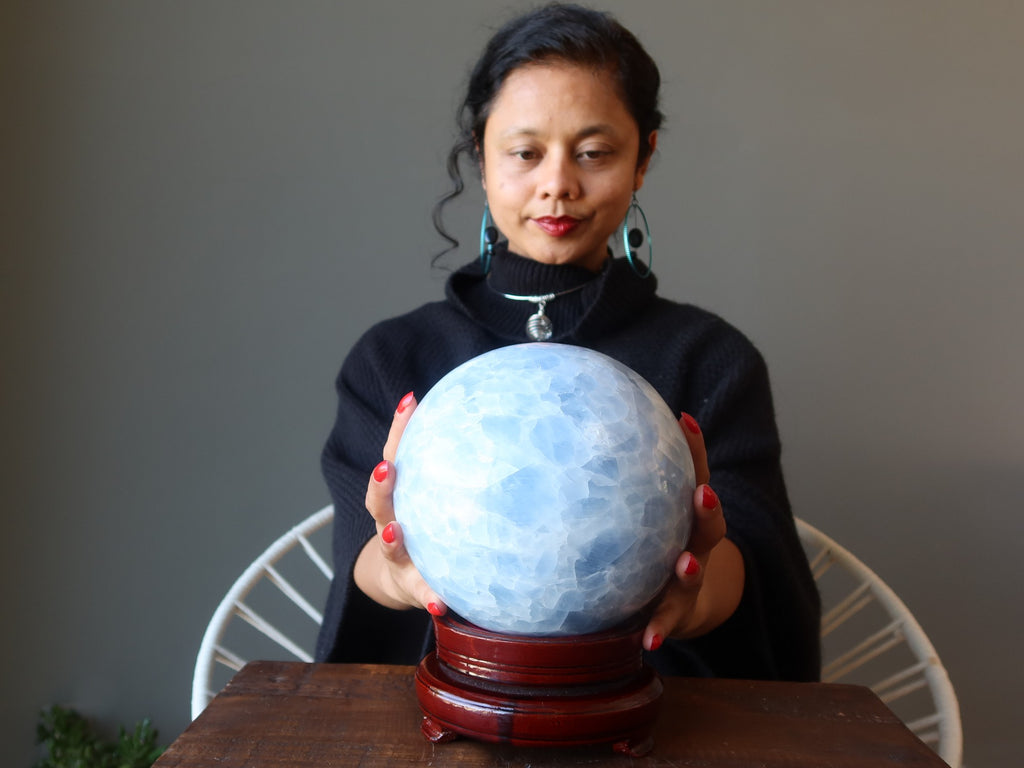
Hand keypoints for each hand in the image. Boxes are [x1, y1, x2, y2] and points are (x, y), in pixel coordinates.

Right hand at [352, 392, 446, 615]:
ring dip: (392, 539)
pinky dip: (429, 598)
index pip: (397, 453)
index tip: (411, 402)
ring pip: (389, 545)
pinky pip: (420, 593)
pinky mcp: (411, 587)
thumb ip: (464, 468)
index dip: (401, 427)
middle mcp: (392, 522)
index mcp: (401, 494)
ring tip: (397, 533)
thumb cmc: (434, 527)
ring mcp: (398, 555)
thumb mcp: (440, 496)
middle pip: (379, 499)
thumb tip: (511, 419)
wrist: (409, 578)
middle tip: (387, 469)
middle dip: (381, 483)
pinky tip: (440, 604)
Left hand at [642, 413, 743, 650]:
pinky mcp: (676, 613)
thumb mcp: (644, 514)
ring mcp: (689, 580)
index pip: (695, 473)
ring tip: (684, 564)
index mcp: (688, 515)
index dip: (695, 447)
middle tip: (704, 495)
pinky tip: (648, 640)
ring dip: (691, 567)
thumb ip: (622, 481)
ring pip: (694, 572)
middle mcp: (695, 544)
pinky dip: (660, 630)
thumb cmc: (652, 545)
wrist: (679, 603)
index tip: (686, 422)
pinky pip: (669, 622)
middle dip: (707, 508)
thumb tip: (583, 425)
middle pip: (708, 524)